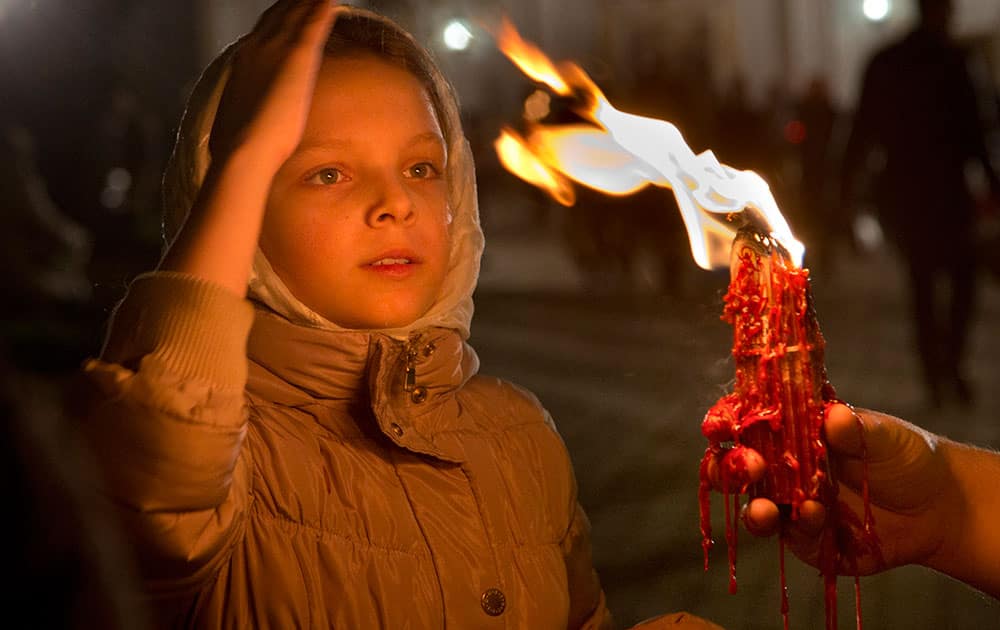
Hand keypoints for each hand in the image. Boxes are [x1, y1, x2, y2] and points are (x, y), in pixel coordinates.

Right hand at [209, 0, 340, 172]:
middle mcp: (256, 47)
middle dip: (294, 3)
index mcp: (242, 61)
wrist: (243, 149)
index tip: (288, 11)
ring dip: (308, 2)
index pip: (264, 30)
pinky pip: (314, 23)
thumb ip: (246, 113)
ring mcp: (275, 49)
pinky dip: (323, 8)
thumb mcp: (239, 121)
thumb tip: (243, 126)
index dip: (278, 18)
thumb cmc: (239, 146)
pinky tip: (333, 0)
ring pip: (295, 11)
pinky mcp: (296, 56)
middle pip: (279, 13)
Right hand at [739, 404, 954, 574]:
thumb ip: (855, 428)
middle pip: (734, 468)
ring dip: (755, 509)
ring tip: (765, 510)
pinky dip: (800, 528)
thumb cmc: (903, 455)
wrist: (939, 507)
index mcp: (790, 430)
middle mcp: (782, 468)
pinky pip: (793, 537)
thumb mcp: (883, 434)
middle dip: (728, 468)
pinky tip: (817, 516)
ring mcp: (792, 505)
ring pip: (755, 508)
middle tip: (749, 467)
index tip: (724, 425)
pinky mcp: (809, 539)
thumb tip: (834, 417)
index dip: (727, 422)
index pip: (746, 423)